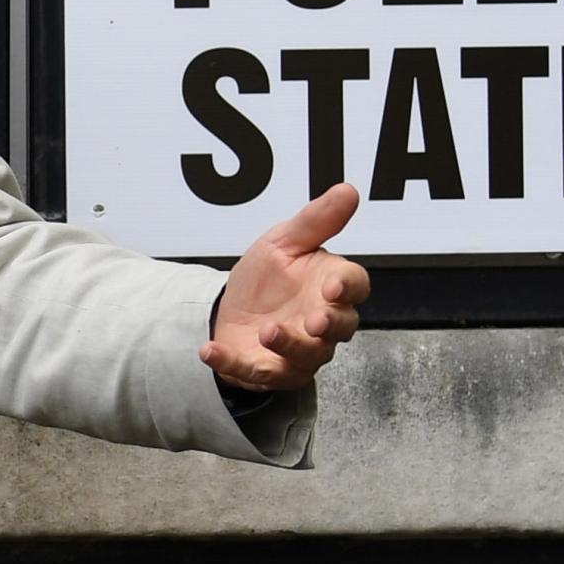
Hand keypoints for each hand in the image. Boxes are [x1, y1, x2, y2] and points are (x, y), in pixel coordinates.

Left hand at [201, 182, 369, 392]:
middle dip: (329, 325)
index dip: (348, 287)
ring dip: (287, 346)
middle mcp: (322, 323)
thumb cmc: (267, 277)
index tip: (334, 286)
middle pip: (340, 328)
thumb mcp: (284, 242)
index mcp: (331, 287)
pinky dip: (232, 363)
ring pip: (305, 355)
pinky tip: (209, 350)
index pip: (354, 286)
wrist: (230, 307)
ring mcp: (299, 351)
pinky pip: (255, 373)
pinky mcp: (269, 371)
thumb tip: (347, 190)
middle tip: (314, 320)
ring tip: (267, 331)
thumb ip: (316, 221)